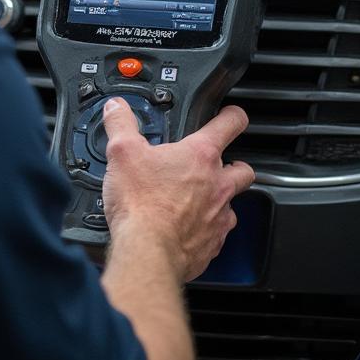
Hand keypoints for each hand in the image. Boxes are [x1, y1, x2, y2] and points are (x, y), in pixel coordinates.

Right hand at [100, 100, 254, 282]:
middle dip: (234, 164)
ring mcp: (218, 216)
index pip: (231, 124)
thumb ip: (121, 124)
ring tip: (195, 200)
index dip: (232, 115)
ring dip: (219, 199)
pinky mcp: (212, 244)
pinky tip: (186, 228)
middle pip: (243, 168)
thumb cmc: (141, 203)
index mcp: (200, 156)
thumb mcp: (122, 152)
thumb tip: (116, 107)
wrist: (147, 252)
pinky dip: (206, 229)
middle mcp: (217, 185)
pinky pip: (218, 233)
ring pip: (232, 203)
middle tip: (217, 165)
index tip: (231, 116)